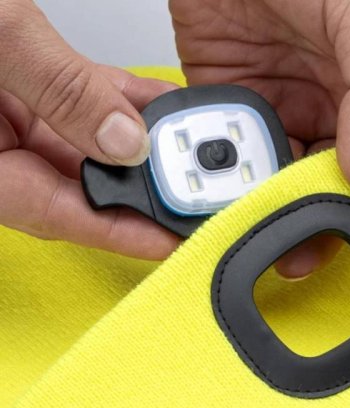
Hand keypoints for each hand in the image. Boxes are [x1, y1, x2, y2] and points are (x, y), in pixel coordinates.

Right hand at [0, 0, 179, 258]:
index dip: (124, 232)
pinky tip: (164, 107)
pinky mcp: (37, 96)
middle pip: (89, 189)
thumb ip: (61, 90)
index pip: (63, 216)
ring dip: (146, 147)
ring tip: (191, 149)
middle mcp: (6, 153)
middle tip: (196, 192)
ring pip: (98, 149)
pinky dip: (129, 106)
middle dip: (146, 191)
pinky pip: (91, 107)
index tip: (173, 240)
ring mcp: (23, 125)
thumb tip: (124, 140)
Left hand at [170, 0, 349, 277]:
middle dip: (314, 216)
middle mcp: (336, 108)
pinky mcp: (242, 112)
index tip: (345, 232)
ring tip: (258, 227)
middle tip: (296, 252)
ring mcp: (287, 113)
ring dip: (270, 204)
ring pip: (284, 178)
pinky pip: (241, 158)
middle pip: (332, 181)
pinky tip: (229, 198)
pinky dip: (234, 180)